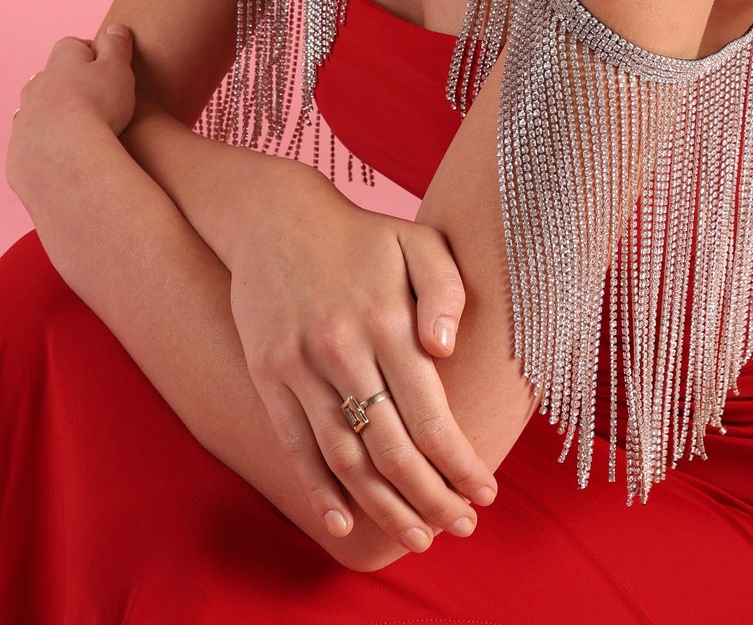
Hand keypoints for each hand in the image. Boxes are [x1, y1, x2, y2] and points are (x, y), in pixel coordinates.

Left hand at [6, 25, 137, 197]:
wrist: (66, 158)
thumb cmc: (97, 106)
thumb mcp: (117, 68)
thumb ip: (116, 46)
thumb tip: (114, 28)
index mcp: (60, 62)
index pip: (72, 46)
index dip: (90, 55)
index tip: (106, 67)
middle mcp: (36, 87)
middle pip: (51, 79)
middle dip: (69, 87)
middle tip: (94, 102)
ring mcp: (24, 120)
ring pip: (37, 112)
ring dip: (54, 118)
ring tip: (78, 133)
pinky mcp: (17, 154)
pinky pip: (31, 146)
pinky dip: (46, 149)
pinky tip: (64, 159)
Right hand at [225, 160, 497, 553]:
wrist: (275, 216)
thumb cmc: (362, 235)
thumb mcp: (418, 240)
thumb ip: (446, 290)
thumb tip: (448, 351)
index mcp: (387, 318)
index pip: (430, 415)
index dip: (460, 464)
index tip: (485, 494)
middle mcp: (342, 347)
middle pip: (391, 449)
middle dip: (431, 498)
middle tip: (459, 527)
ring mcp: (299, 365)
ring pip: (345, 458)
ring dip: (384, 507)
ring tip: (416, 536)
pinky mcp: (267, 375)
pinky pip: (295, 446)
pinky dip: (319, 490)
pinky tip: (345, 521)